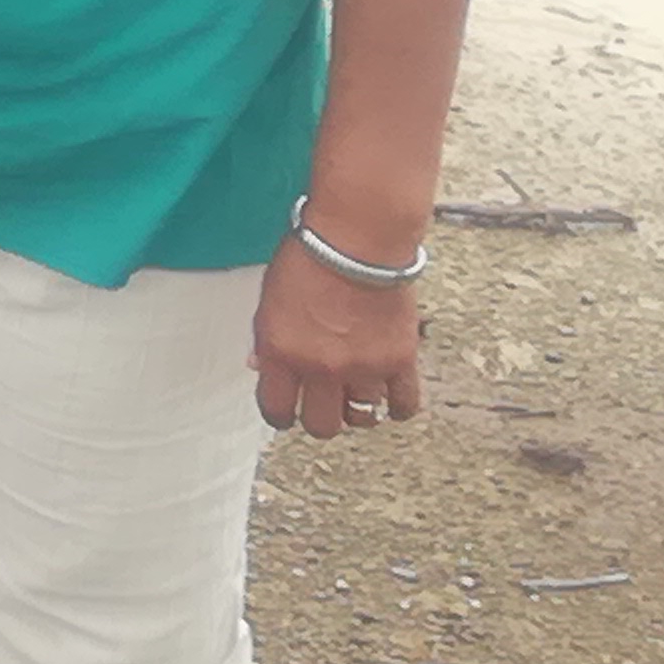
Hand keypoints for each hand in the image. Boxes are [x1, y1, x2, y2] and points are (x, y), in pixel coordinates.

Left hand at [254, 238, 426, 437]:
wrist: (357, 238)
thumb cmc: (310, 256)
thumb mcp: (269, 298)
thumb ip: (266, 339)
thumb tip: (261, 367)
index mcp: (281, 353)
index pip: (276, 410)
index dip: (281, 414)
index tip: (287, 411)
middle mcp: (320, 368)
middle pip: (321, 424)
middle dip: (320, 417)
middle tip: (324, 404)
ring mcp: (361, 368)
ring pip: (361, 418)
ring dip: (358, 410)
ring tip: (357, 394)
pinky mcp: (398, 360)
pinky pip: (403, 404)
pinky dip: (397, 406)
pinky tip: (390, 396)